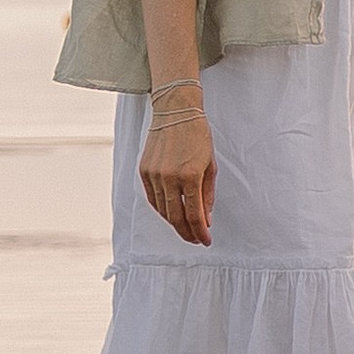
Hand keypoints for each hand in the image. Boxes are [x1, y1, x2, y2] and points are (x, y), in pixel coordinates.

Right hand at [140, 93, 215, 245]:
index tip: (206, 241)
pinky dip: (162, 209)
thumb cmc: (198, 136)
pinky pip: (152, 199)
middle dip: (187, 233)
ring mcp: (154, 175)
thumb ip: (208, 194)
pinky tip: (171, 214)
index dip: (201, 233)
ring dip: (174, 223)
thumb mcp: (210, 165)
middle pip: (176, 218)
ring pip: (162, 210)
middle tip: (196, 239)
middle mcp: (169, 178)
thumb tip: (206, 219)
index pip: (194, 215)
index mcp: (190, 176)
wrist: (175, 112)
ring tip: (185, 228)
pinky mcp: (143, 171)